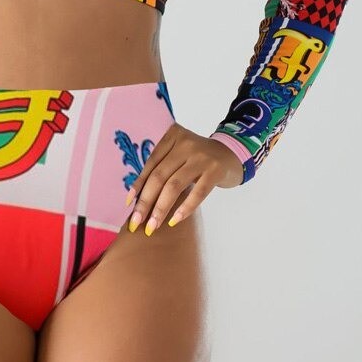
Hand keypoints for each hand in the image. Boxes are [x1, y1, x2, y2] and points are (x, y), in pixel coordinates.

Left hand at [125, 122, 243, 235]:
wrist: (232, 154)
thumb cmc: (198, 159)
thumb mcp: (179, 156)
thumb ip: (162, 169)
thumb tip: (138, 199)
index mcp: (172, 136)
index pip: (151, 164)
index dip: (139, 185)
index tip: (129, 204)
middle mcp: (185, 143)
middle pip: (159, 176)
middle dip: (146, 201)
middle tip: (137, 222)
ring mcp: (201, 156)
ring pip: (174, 185)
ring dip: (161, 208)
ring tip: (153, 225)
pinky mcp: (215, 170)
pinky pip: (197, 192)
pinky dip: (184, 208)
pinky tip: (174, 220)